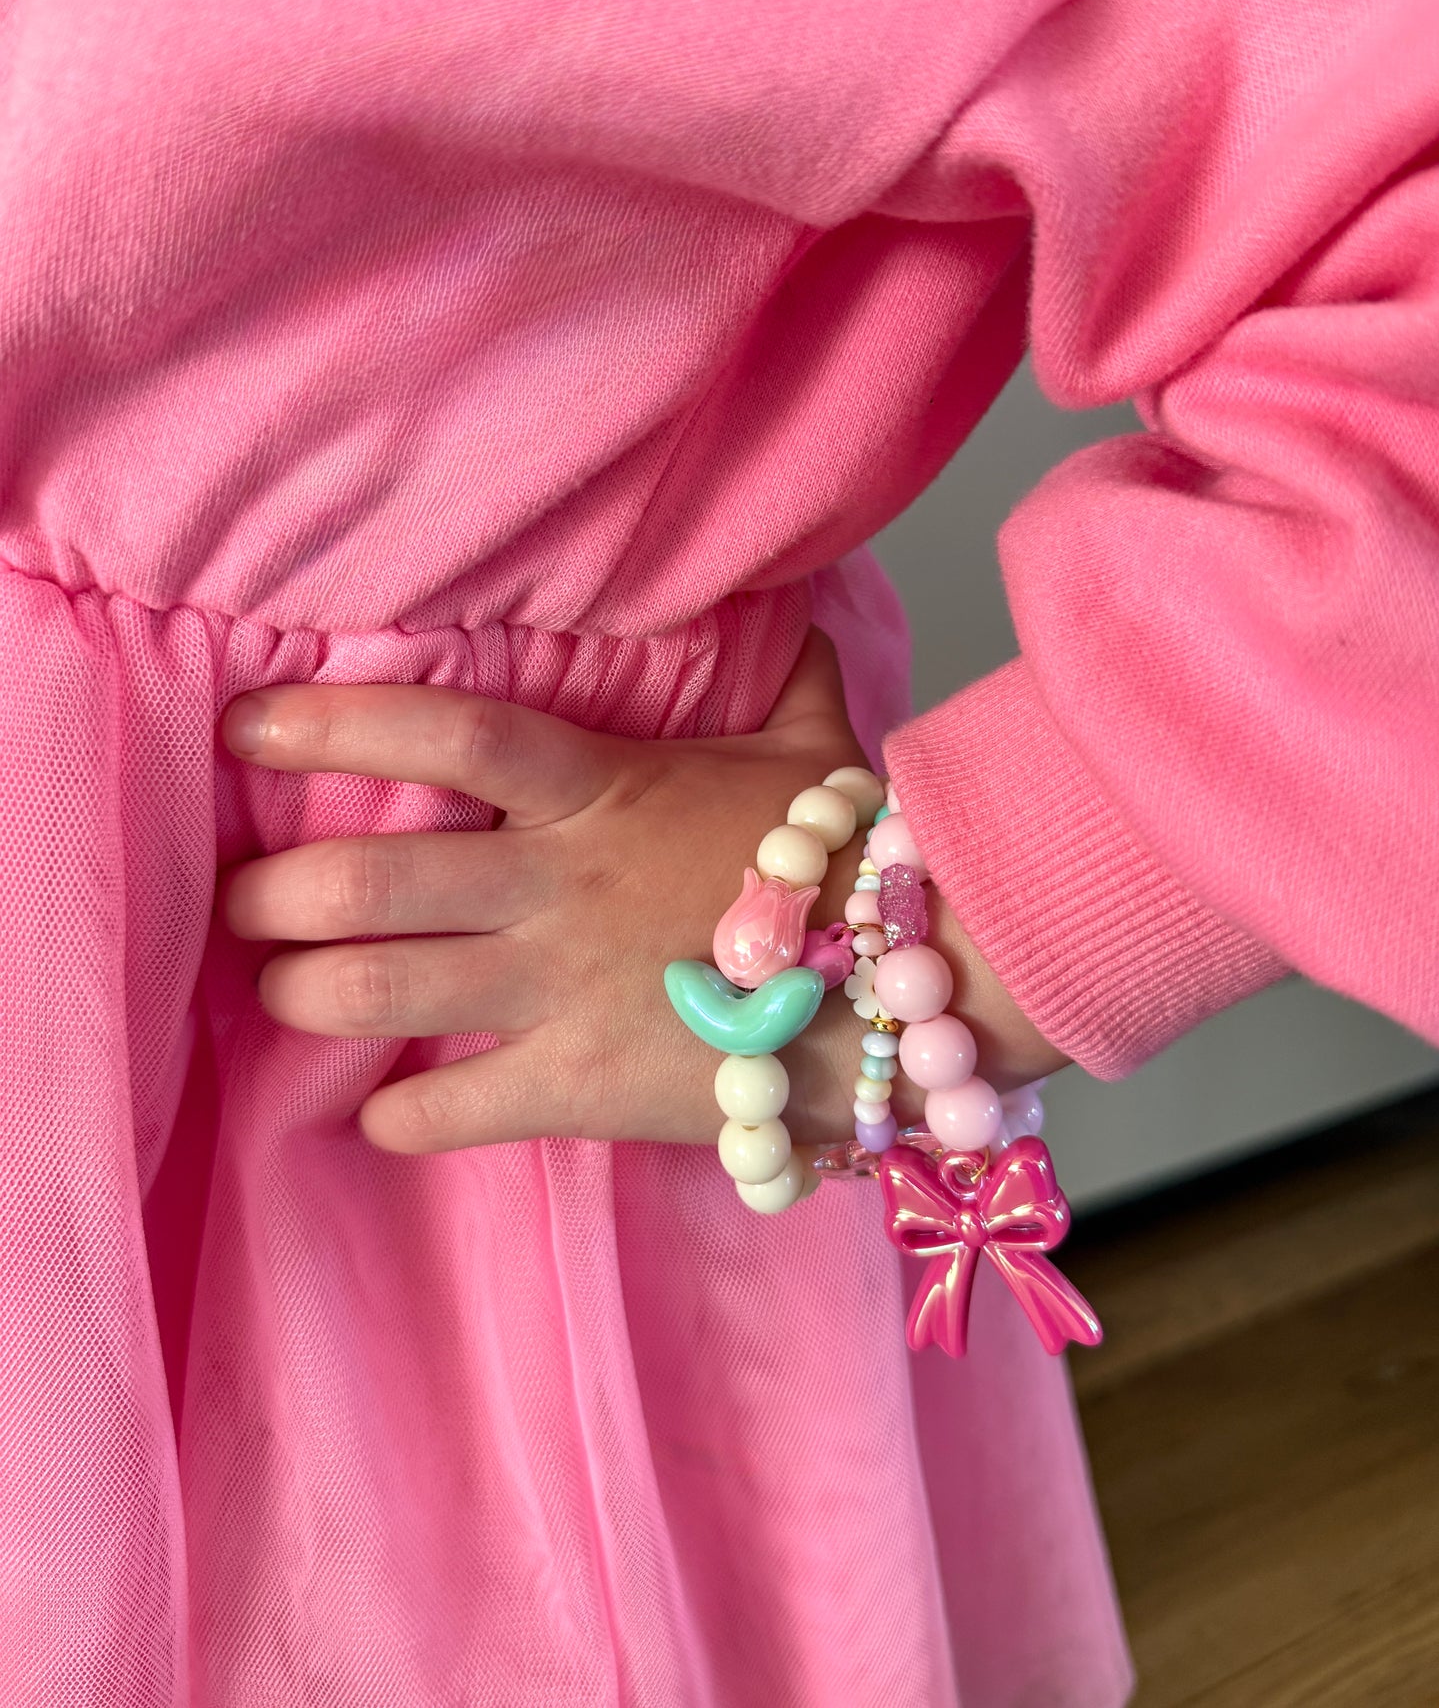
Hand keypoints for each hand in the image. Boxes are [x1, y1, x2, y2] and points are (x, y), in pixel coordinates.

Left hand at [219, 632, 1064, 1154]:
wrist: (911, 985)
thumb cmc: (850, 857)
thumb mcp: (813, 746)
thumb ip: (782, 672)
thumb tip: (796, 604)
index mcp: (597, 789)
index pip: (442, 734)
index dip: (331, 725)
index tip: (246, 726)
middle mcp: (555, 885)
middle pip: (366, 879)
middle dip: (273, 893)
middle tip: (244, 899)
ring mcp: (559, 989)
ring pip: (376, 991)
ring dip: (302, 992)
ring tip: (282, 988)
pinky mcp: (578, 1086)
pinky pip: (445, 1110)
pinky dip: (394, 1119)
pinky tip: (378, 1115)